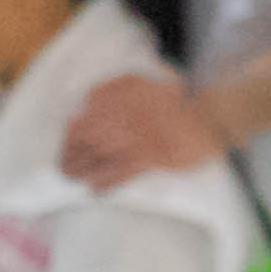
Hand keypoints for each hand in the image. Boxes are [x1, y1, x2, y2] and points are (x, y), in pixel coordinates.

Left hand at [65, 74, 228, 180]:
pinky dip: (106, 182)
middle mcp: (124, 120)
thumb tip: (85, 102)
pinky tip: (95, 190)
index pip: (84, 118)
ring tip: (73, 178)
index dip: (71, 133)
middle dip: (71, 155)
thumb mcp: (139, 81)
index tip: (65, 142)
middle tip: (63, 167)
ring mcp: (137, 141)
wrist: (207, 116)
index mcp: (119, 100)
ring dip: (82, 169)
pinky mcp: (151, 159)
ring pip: (100, 157)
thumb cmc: (174, 99)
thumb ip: (110, 88)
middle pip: (87, 140)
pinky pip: (122, 172)